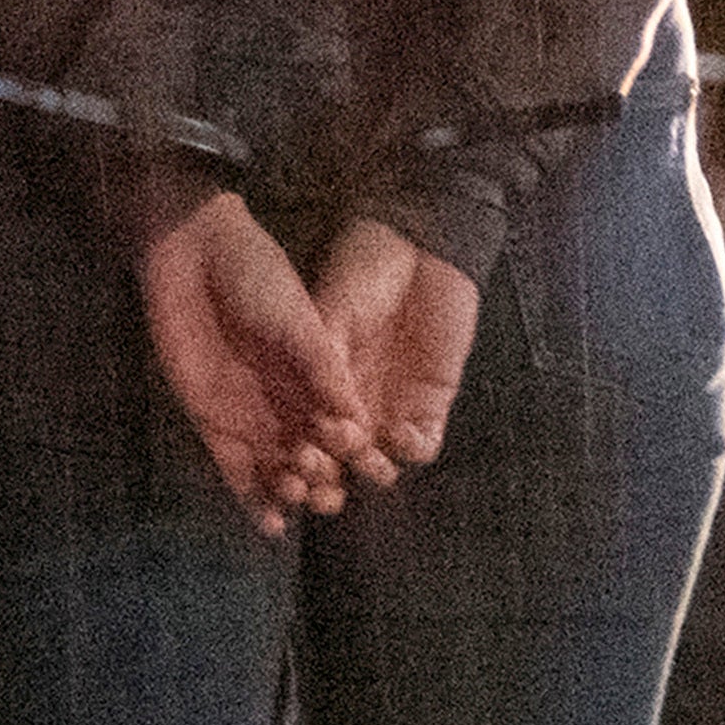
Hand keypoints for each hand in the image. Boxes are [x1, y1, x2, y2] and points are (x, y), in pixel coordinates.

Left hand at [140, 187, 362, 534]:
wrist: (196, 257)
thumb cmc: (257, 277)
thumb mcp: (299, 319)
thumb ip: (323, 367)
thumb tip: (357, 416)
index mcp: (320, 380)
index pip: (347, 430)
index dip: (357, 452)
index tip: (366, 465)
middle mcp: (292, 406)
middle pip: (316, 459)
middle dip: (324, 480)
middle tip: (326, 490)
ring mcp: (254, 418)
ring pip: (279, 473)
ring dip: (290, 492)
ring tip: (296, 497)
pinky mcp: (215, 424)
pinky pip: (237, 473)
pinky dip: (253, 500)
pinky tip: (270, 525)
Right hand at [311, 217, 483, 480]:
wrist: (422, 247)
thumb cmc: (365, 270)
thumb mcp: (329, 310)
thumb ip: (319, 361)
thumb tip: (308, 411)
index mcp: (320, 386)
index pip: (304, 434)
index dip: (297, 455)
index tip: (294, 462)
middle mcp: (354, 405)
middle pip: (340, 461)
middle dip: (332, 477)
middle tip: (328, 477)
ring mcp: (392, 408)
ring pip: (380, 462)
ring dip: (371, 468)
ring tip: (367, 458)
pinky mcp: (431, 405)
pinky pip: (422, 445)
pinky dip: (411, 449)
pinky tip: (401, 434)